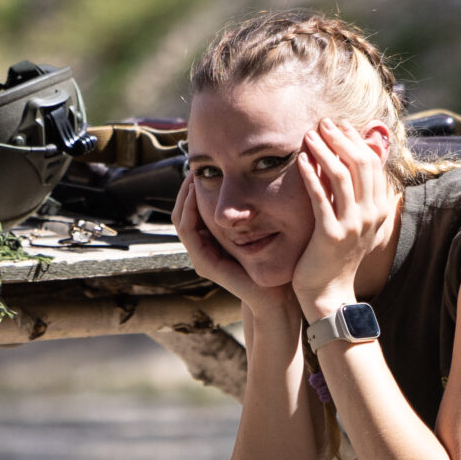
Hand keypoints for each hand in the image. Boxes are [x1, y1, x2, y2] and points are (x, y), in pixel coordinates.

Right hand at [173, 172, 294, 322]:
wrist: (278, 295)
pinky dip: (190, 210)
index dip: (195, 187)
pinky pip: (189, 231)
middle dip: (186, 187)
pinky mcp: (205, 263)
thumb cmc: (278, 261)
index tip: (205, 165)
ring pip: (181, 218)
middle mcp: (204, 248)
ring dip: (184, 195)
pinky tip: (197, 192)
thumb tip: (258, 173)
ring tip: (193, 175)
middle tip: (193, 164)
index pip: (194, 208)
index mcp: (214, 240)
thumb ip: (256, 207)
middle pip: (183, 211)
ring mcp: (201, 257)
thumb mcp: (265, 226)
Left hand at [292, 118, 396, 318]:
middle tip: (323, 123)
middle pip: (362, 163)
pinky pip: (321, 198)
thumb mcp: (352, 222)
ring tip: (309, 135)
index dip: (356, 140)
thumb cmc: (334, 257)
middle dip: (341, 139)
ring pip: (343, 176)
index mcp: (378, 209)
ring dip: (325, 151)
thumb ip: (353, 194)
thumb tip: (347, 161)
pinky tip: (300, 161)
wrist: (329, 293)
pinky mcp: (331, 235)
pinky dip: (311, 176)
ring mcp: (353, 225)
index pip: (372, 163)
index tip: (338, 125)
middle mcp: (371, 214)